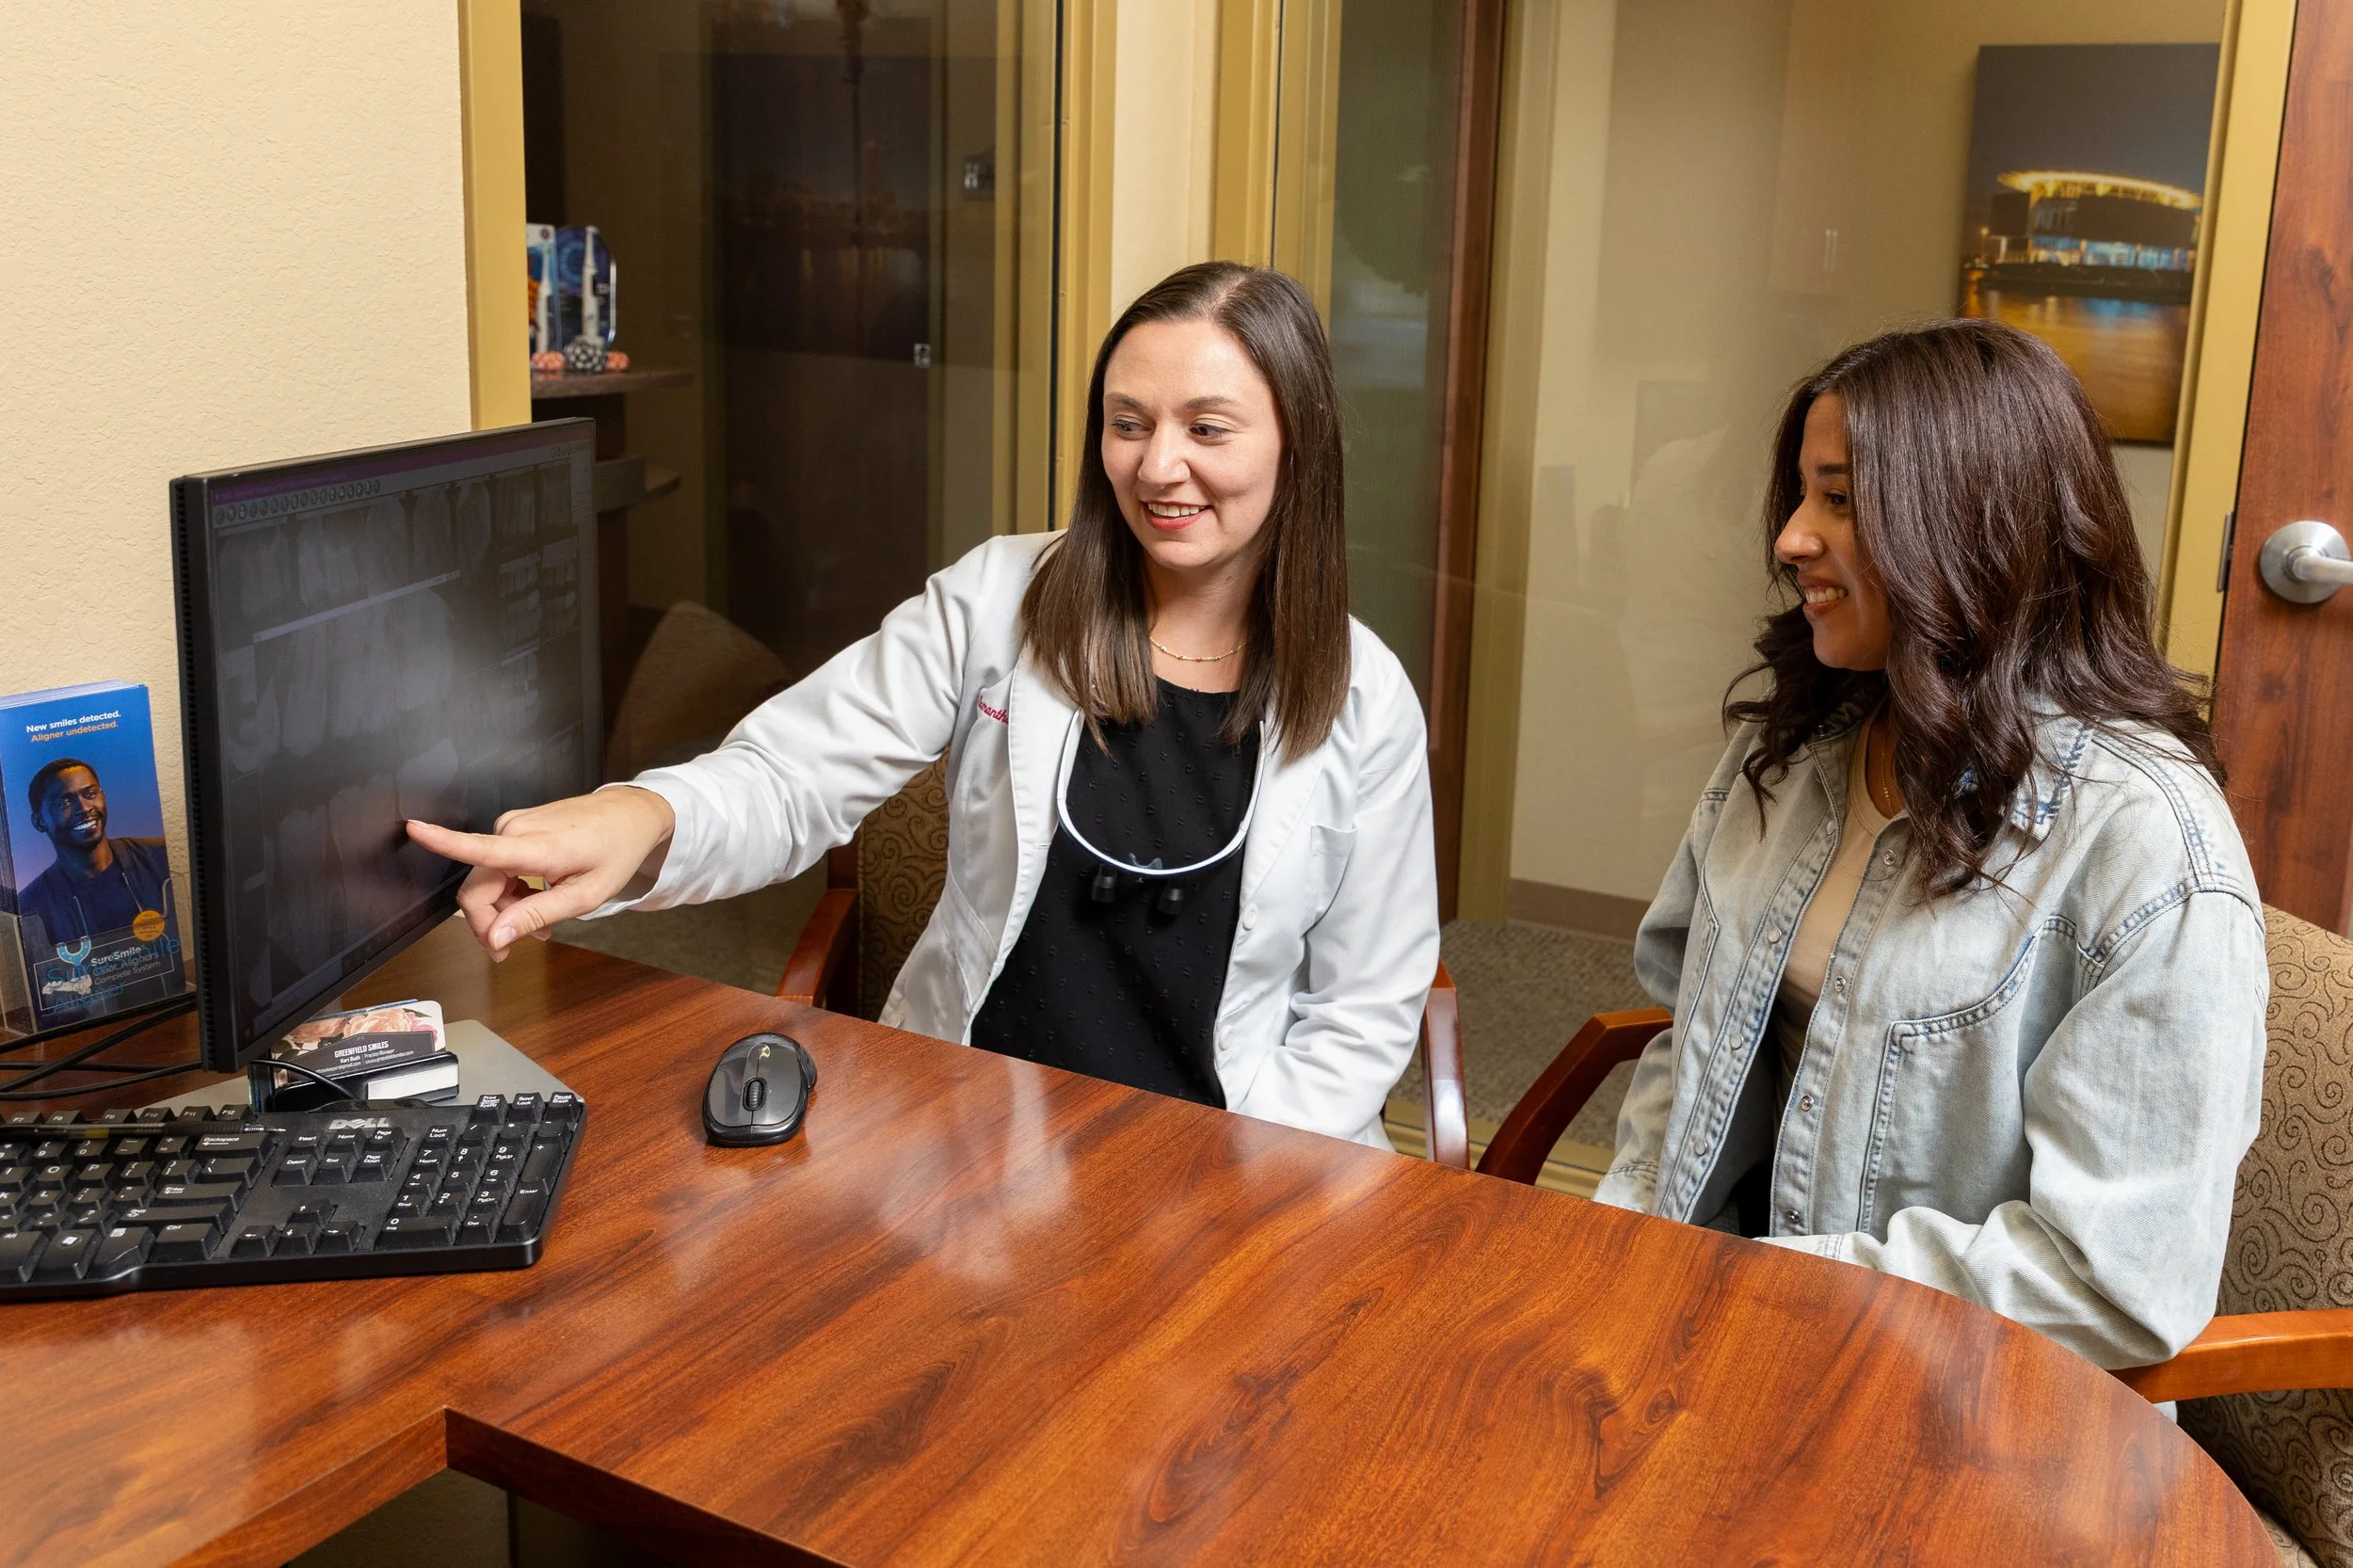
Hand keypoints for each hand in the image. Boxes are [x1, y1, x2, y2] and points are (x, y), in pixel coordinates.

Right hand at [405, 787, 674, 960]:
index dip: (442, 840)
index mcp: (536, 846)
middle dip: (489, 922)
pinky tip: (535, 902)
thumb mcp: (585, 895)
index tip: (413, 828)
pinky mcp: (514, 826)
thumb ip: (537, 914)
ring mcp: (513, 825)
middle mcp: (516, 829)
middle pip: (476, 887)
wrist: (631, 815)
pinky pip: (496, 867)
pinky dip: (510, 890)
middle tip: (510, 949)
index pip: (481, 846)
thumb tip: (495, 937)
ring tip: (539, 926)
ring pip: (485, 880)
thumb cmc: (615, 852)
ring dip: (504, 909)